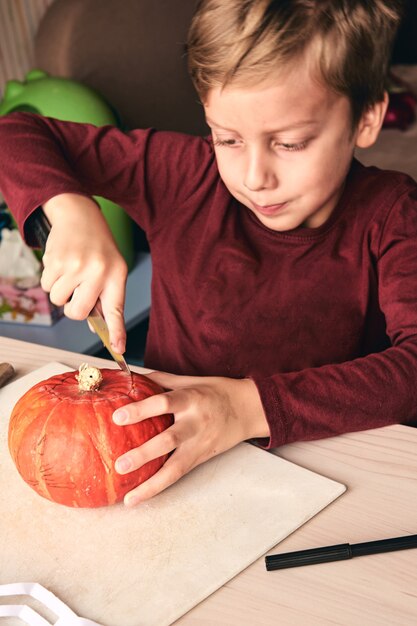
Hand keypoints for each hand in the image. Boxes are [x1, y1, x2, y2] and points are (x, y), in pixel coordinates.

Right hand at [40, 193, 127, 351]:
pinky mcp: (55, 261)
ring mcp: (75, 266)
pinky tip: (61, 264)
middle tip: (77, 292)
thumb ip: (104, 298)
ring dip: (61, 291)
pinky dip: (51, 279)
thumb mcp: (111, 269)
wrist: (79, 215)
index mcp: (117, 274)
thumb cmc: (98, 247)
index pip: (117, 309)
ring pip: (58, 301)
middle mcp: (98, 271)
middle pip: (77, 313)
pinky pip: (46, 286)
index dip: (117, 331)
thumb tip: (95, 327)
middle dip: (74, 308)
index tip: (120, 349)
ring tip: (71, 271)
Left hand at [112, 372, 269, 505]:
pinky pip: (178, 475)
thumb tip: (129, 375)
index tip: (118, 417)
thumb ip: (161, 380)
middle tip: (120, 464)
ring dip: (151, 483)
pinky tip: (137, 497)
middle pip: (169, 440)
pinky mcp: (201, 458)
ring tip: (129, 495)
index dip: (141, 410)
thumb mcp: (190, 381)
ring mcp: (199, 444)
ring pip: (175, 467)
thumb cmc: (216, 391)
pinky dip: (157, 487)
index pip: (164, 403)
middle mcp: (195, 423)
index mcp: (191, 399)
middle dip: (144, 454)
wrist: (249, 409)